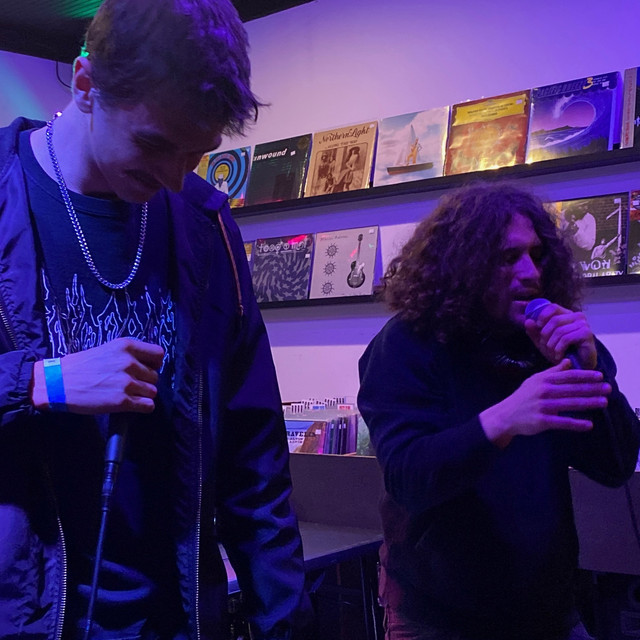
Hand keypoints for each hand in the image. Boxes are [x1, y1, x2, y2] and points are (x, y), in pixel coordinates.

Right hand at [31, 338, 164, 413]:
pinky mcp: (122, 401)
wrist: (56, 384)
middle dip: (145, 381)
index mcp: (126, 346)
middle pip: (155, 376)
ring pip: (152, 391)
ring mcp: (127, 382)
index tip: (146, 369)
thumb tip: (150, 364)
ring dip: (143, 395)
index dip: (154, 364)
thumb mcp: (107, 349)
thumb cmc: (80, 366)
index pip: (158, 354)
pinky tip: (131, 405)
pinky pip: (148, 406)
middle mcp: (129, 362)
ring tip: (127, 395)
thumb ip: (128, 354)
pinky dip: (143, 407)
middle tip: (129, 385)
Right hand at [480, 359, 610, 446]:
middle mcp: (544, 391)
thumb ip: (552, 372)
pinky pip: (563, 422)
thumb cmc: (522, 397)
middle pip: (572, 389)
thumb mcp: (534, 380)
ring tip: (604, 402)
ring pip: (570, 404)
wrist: (506, 415)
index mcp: (543, 380)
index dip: (585, 376)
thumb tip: (568, 362)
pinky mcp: (542, 421)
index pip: (568, 376)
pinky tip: (589, 425)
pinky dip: (576, 424)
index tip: (599, 376)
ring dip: (589, 403)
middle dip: (592, 389)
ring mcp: (543, 406)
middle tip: (608, 389)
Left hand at [524, 302, 596, 369]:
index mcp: (567, 314)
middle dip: (545, 336)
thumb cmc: (562, 353)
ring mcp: (583, 324)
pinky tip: (558, 356)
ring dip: (552, 345)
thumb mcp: (544, 342)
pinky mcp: (587, 334)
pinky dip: (559, 349)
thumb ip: (535, 332)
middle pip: (554, 320)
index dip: (542, 316)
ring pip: (559, 331)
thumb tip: (527, 321)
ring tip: (552, 354)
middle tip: (545, 348)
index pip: (552, 307)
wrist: (578, 367)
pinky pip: (566, 339)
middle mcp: (577, 316)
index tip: (538, 327)